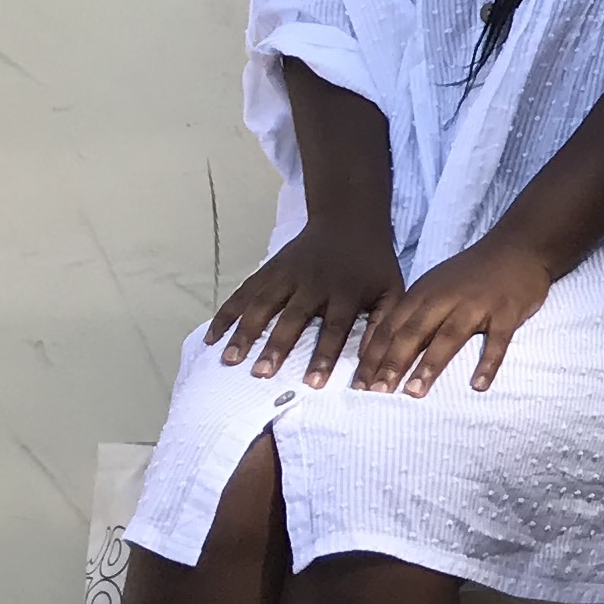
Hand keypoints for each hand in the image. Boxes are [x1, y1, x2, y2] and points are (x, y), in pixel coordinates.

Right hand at [207, 214, 401, 385]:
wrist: (349, 219)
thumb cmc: (372, 265)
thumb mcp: (390, 290)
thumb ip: (383, 325)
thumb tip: (374, 365)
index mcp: (346, 291)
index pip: (335, 328)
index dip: (324, 356)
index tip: (313, 384)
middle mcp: (313, 282)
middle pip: (293, 317)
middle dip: (276, 345)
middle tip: (261, 374)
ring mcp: (288, 274)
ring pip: (263, 303)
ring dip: (244, 331)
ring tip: (230, 359)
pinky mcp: (270, 269)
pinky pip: (245, 292)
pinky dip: (227, 314)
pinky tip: (212, 337)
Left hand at [351, 237, 558, 395]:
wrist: (517, 248)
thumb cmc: (472, 273)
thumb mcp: (436, 286)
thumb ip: (414, 315)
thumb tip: (385, 352)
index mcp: (425, 293)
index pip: (391, 327)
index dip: (373, 355)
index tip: (358, 384)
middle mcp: (446, 298)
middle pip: (414, 332)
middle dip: (393, 362)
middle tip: (377, 392)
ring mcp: (477, 305)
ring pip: (449, 336)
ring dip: (429, 365)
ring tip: (414, 392)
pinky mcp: (507, 312)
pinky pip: (497, 341)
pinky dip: (488, 363)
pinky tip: (478, 385)